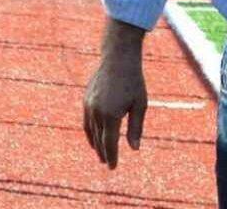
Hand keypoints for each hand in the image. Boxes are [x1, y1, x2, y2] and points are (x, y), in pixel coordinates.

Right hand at [82, 22, 147, 169]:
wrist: (118, 59)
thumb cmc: (134, 81)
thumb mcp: (140, 105)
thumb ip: (136, 128)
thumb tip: (134, 149)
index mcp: (111, 115)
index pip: (109, 143)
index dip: (112, 156)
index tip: (113, 167)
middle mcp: (97, 113)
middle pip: (99, 139)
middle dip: (104, 153)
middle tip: (108, 163)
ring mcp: (89, 106)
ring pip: (91, 131)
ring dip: (96, 144)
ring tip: (101, 154)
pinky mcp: (86, 100)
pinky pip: (86, 121)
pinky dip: (90, 132)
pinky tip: (94, 136)